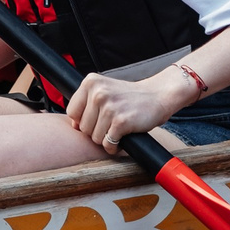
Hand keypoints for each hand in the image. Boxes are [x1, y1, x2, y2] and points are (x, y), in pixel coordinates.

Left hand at [63, 67, 200, 154]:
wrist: (158, 95)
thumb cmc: (131, 97)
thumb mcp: (105, 90)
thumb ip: (87, 103)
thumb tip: (74, 126)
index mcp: (90, 82)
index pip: (72, 112)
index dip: (83, 121)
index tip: (97, 119)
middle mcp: (98, 93)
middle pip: (83, 128)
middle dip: (96, 131)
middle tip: (111, 124)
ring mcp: (109, 107)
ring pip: (94, 138)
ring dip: (106, 139)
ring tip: (117, 129)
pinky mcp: (121, 122)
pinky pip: (108, 145)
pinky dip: (114, 147)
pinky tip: (122, 138)